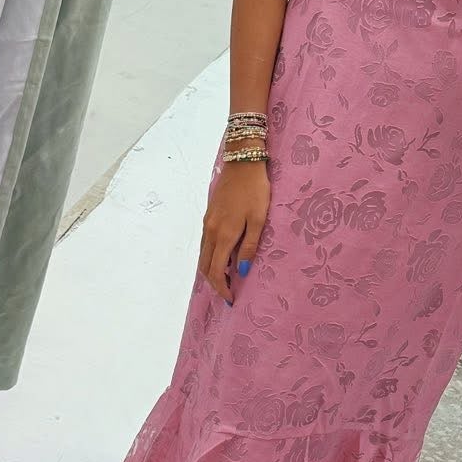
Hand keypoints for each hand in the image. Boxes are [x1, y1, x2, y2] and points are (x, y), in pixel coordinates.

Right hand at [199, 159, 269, 304]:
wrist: (242, 163)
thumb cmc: (255, 190)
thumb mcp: (259, 219)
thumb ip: (249, 245)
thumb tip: (241, 270)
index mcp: (224, 234)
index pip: (216, 270)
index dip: (221, 288)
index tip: (231, 298)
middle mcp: (210, 231)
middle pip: (204, 266)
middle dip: (214, 283)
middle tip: (228, 293)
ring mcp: (207, 223)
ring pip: (203, 255)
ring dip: (211, 271)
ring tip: (226, 280)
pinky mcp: (208, 216)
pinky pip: (205, 244)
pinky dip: (210, 257)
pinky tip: (222, 258)